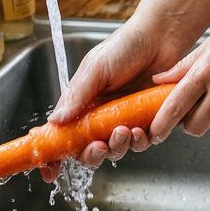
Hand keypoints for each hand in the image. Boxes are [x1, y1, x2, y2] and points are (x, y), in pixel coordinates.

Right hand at [41, 22, 186, 176]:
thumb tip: (56, 121)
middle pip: (89, 151)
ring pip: (117, 151)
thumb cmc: (124, 47)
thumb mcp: (95, 68)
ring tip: (124, 130)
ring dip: (118, 147)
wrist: (160, 38)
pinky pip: (142, 143)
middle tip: (98, 146)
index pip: (62, 136)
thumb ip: (76, 95)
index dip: (54, 156)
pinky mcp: (149, 121)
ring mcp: (124, 120)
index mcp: (81, 106)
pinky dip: (140, 141)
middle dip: (92, 155)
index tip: (49, 172)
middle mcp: (101, 117)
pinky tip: (141, 129)